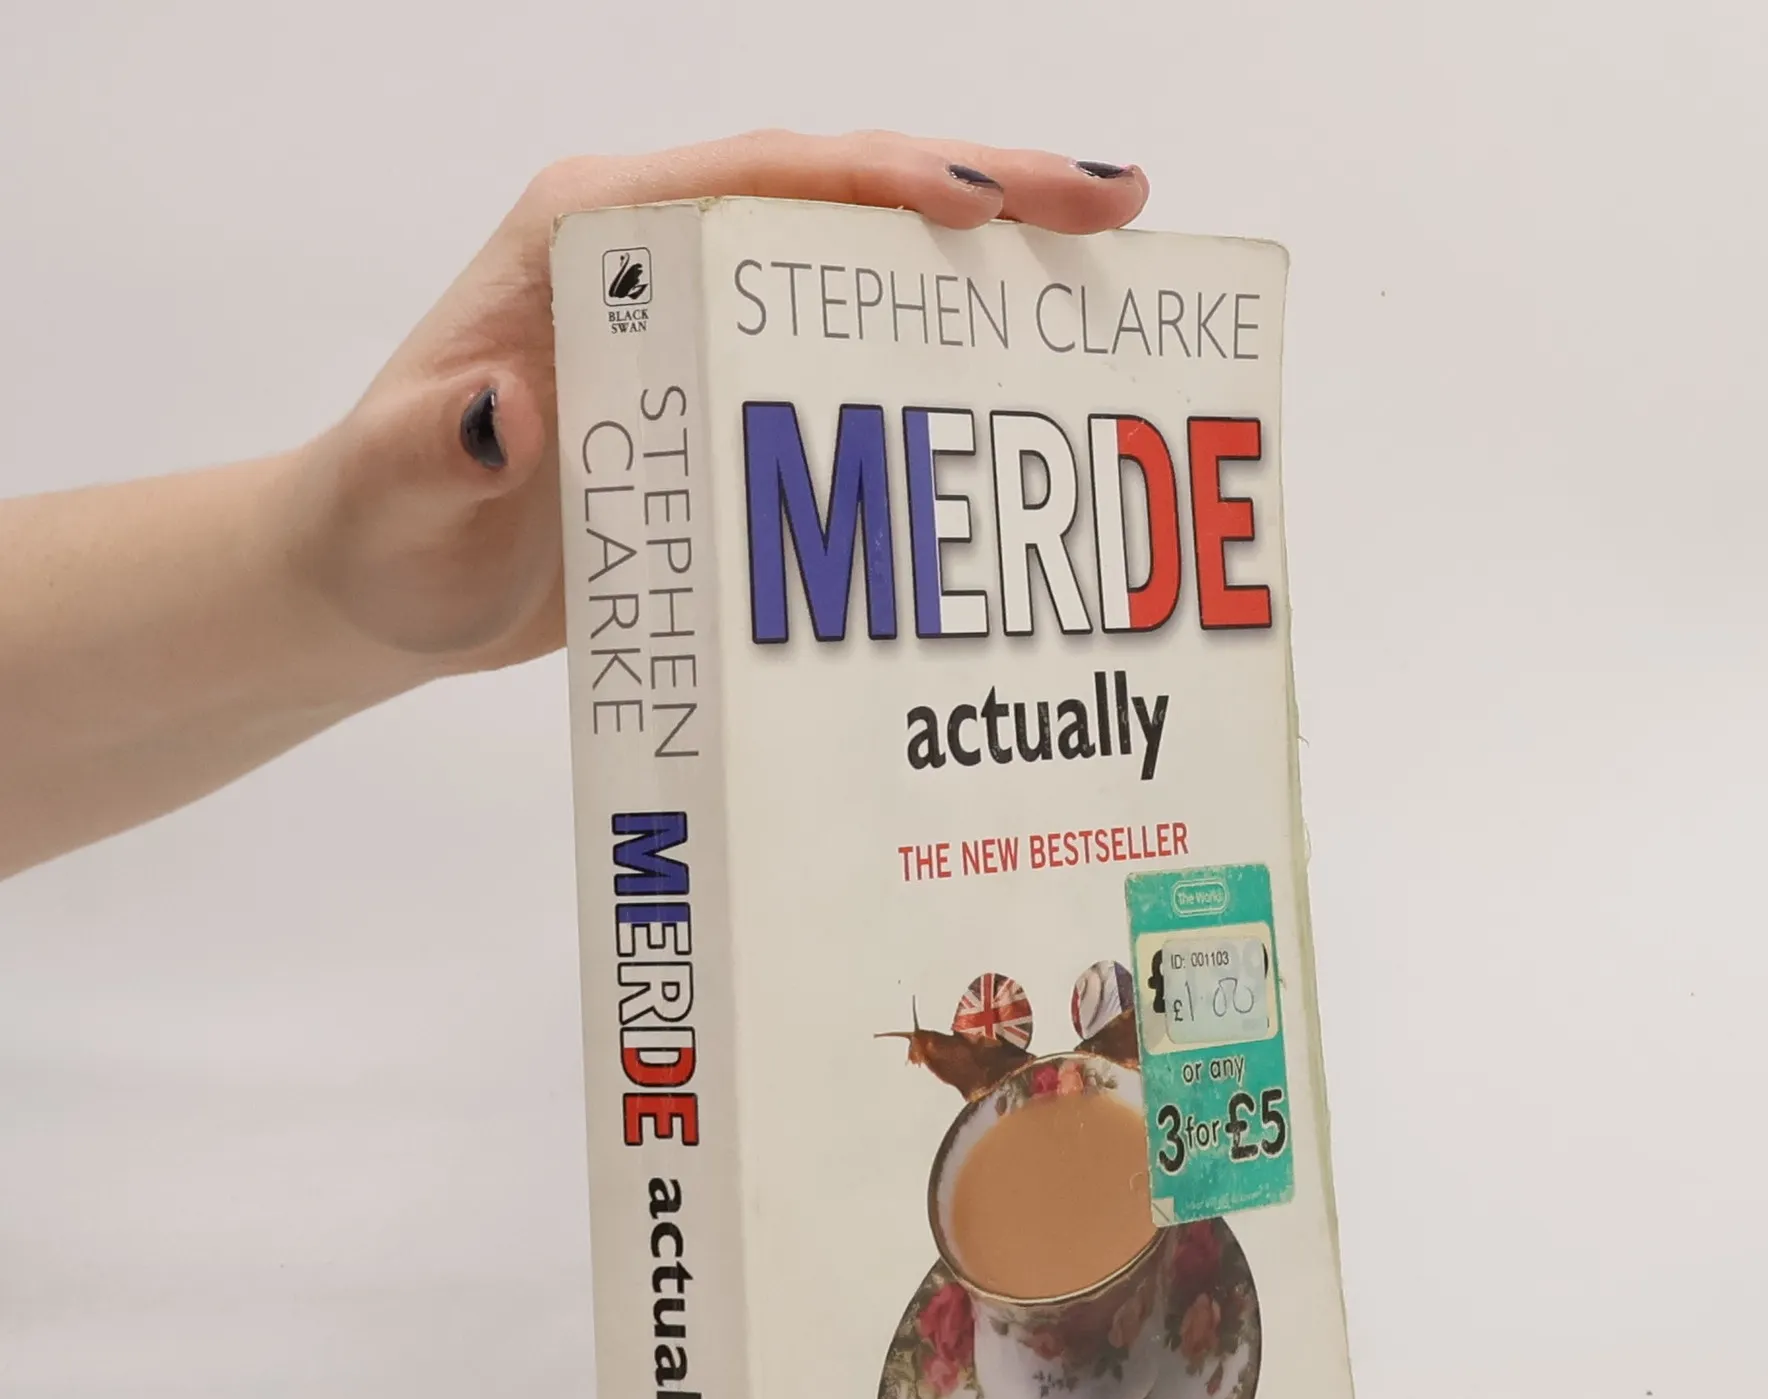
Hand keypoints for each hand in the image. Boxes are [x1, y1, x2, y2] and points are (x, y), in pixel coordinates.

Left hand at [289, 130, 1149, 678]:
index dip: (875, 185)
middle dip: (982, 191)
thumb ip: (444, 446)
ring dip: (985, 259)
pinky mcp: (726, 391)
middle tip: (1114, 206)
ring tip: (1104, 263)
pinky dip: (935, 350)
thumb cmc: (385, 528)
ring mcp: (700, 320)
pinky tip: (1017, 374)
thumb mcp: (399, 490)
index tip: (979, 212)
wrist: (384, 582)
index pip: (753, 179)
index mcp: (586, 235)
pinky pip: (848, 349)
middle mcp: (656, 254)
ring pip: (860, 261)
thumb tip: (509, 413)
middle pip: (839, 194)